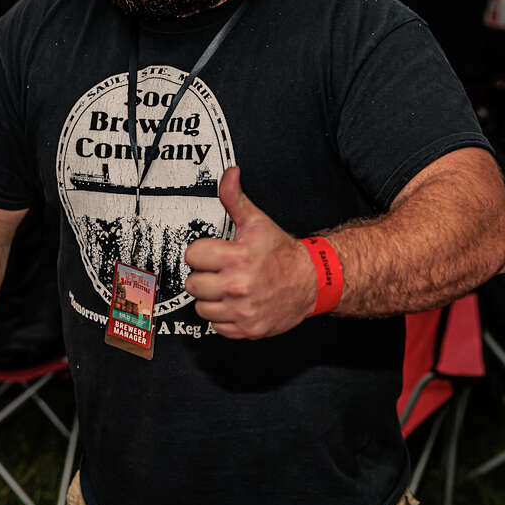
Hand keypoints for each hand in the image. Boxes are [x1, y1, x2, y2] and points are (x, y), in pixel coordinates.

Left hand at [183, 167, 316, 338]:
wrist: (312, 281)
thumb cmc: (282, 253)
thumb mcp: (258, 222)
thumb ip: (236, 199)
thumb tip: (229, 175)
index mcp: (237, 257)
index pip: (192, 255)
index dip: (201, 252)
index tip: (212, 253)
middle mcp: (238, 285)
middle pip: (193, 284)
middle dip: (204, 276)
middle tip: (219, 272)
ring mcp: (243, 310)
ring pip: (201, 307)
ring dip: (211, 299)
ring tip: (226, 288)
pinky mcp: (248, 329)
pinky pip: (216, 326)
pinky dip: (223, 317)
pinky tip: (234, 304)